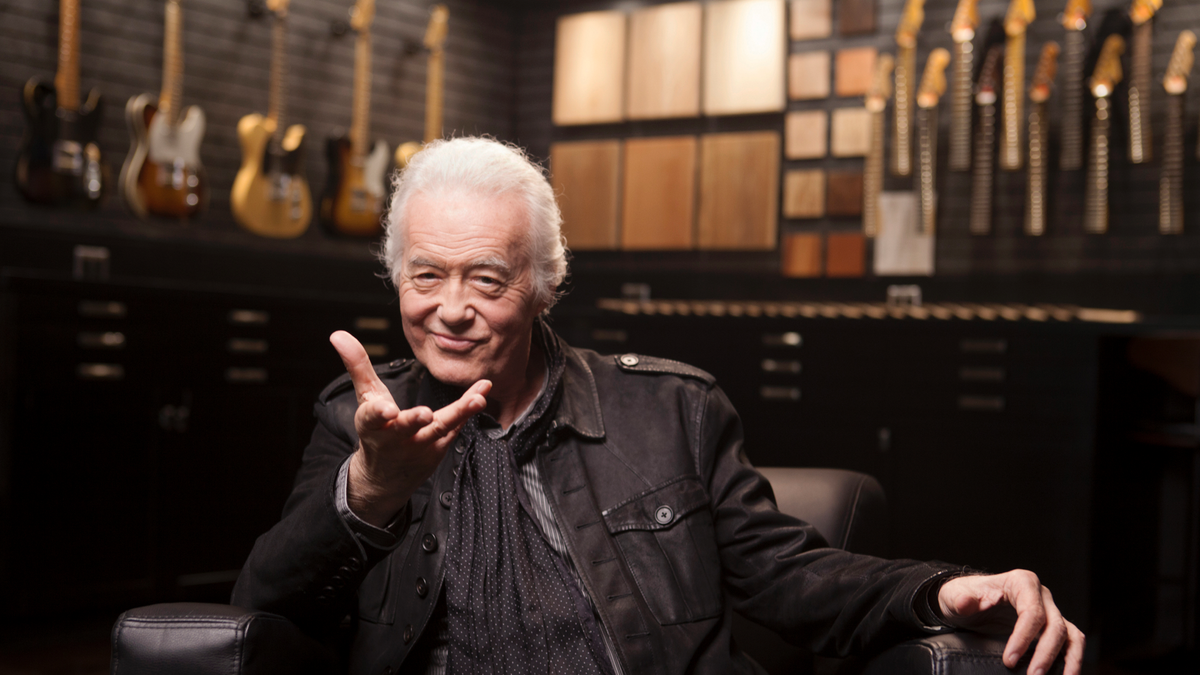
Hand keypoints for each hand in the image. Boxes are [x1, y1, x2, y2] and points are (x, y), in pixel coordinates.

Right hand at [329, 331, 489, 525]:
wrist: (385, 477)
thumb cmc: (376, 429)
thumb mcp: (365, 397)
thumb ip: (357, 365)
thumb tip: (337, 334)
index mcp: (372, 425)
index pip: (372, 418)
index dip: (378, 414)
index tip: (387, 410)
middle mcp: (396, 438)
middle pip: (406, 428)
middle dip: (415, 421)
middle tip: (426, 414)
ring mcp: (420, 446)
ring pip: (440, 429)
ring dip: (458, 414)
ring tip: (476, 400)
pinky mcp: (439, 449)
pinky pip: (456, 427)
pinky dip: (469, 410)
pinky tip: (482, 392)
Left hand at [938, 570, 1084, 674]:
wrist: (966, 601)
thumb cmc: (963, 596)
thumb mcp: (955, 596)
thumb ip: (961, 600)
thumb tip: (966, 603)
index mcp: (1021, 582)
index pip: (1031, 612)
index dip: (1024, 638)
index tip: (1009, 660)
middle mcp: (1041, 595)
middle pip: (1054, 625)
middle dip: (1045, 654)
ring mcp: (1049, 611)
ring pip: (1071, 635)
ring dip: (1070, 660)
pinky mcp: (1051, 628)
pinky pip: (1071, 643)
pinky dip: (1073, 660)